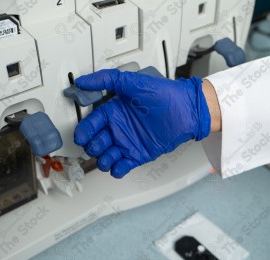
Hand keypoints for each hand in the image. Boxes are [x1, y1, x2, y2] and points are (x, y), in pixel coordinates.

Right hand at [73, 69, 210, 177]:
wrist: (188, 111)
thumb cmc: (165, 94)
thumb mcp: (133, 82)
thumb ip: (107, 80)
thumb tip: (82, 81)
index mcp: (114, 111)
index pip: (91, 124)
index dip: (84, 132)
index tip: (81, 137)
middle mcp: (119, 127)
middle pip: (96, 143)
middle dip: (92, 147)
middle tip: (97, 146)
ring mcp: (128, 142)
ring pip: (106, 157)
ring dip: (103, 160)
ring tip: (108, 157)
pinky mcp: (138, 155)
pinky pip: (122, 167)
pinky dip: (117, 170)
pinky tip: (118, 166)